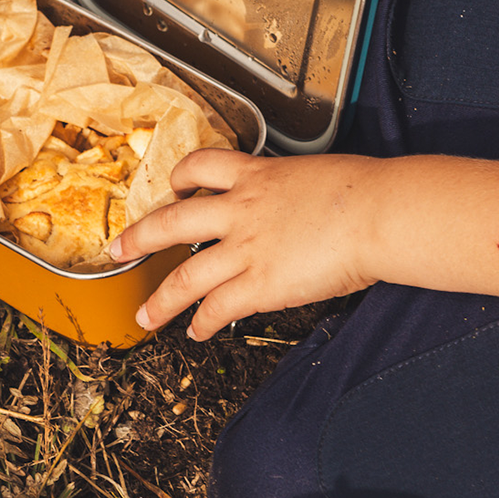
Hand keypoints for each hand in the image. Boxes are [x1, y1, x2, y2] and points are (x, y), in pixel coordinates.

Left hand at [110, 149, 378, 339]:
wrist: (379, 211)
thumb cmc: (366, 190)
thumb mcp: (320, 172)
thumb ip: (298, 187)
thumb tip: (306, 199)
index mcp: (256, 175)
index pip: (202, 165)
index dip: (181, 177)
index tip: (173, 187)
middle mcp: (240, 210)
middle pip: (171, 221)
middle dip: (139, 238)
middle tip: (119, 249)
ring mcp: (246, 248)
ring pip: (185, 276)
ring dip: (161, 300)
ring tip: (145, 316)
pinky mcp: (261, 284)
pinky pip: (220, 307)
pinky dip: (204, 322)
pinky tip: (198, 332)